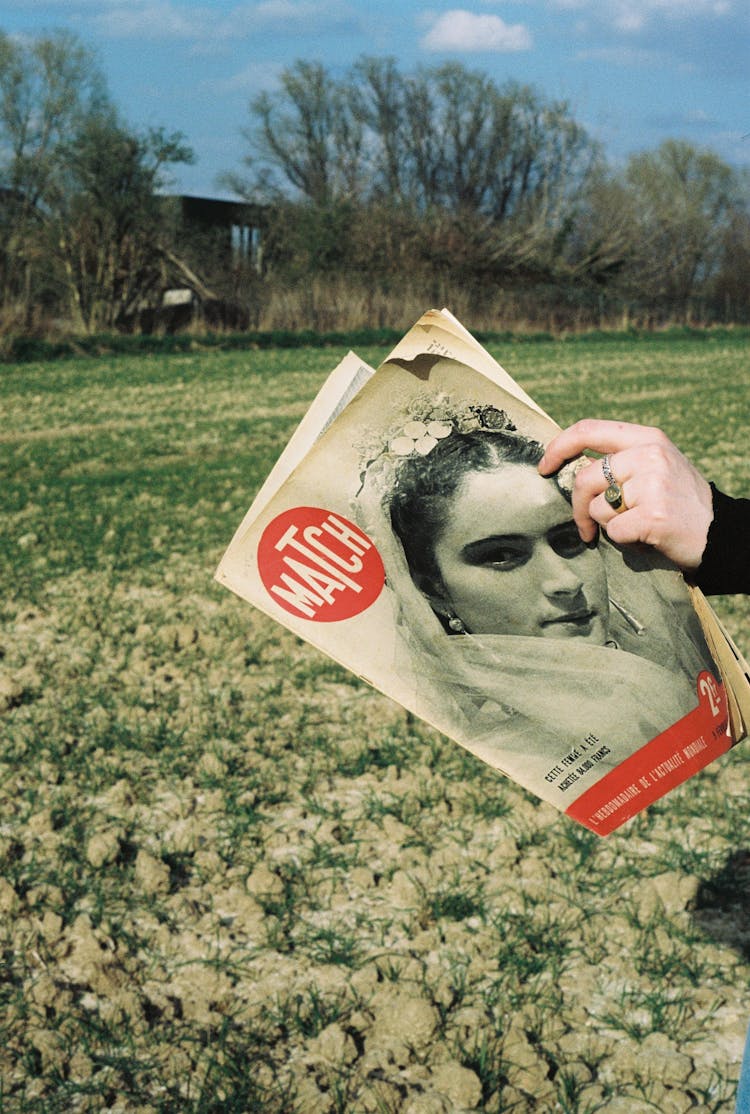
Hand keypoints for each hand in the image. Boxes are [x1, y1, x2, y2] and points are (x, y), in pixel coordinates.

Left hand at [538, 419, 713, 569]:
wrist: (720, 533)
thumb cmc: (679, 504)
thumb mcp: (655, 467)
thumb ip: (619, 461)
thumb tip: (573, 464)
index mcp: (647, 439)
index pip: (588, 430)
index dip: (558, 447)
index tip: (544, 467)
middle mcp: (650, 455)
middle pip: (583, 478)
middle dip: (576, 508)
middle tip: (585, 528)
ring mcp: (653, 484)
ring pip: (596, 507)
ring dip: (607, 526)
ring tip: (634, 526)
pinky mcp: (654, 515)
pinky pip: (613, 531)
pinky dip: (623, 542)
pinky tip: (645, 538)